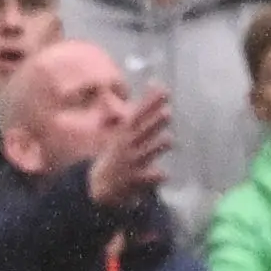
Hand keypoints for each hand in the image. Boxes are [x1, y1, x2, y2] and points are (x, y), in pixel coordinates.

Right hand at [86, 85, 174, 209]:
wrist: (101, 186)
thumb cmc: (119, 154)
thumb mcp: (125, 131)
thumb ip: (143, 110)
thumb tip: (155, 83)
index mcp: (125, 134)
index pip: (138, 115)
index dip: (150, 103)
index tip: (163, 90)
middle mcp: (127, 146)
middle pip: (142, 132)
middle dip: (154, 123)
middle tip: (167, 112)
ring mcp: (131, 164)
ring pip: (145, 153)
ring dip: (156, 146)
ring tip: (169, 139)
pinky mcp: (135, 181)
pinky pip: (148, 178)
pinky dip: (157, 176)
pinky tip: (164, 174)